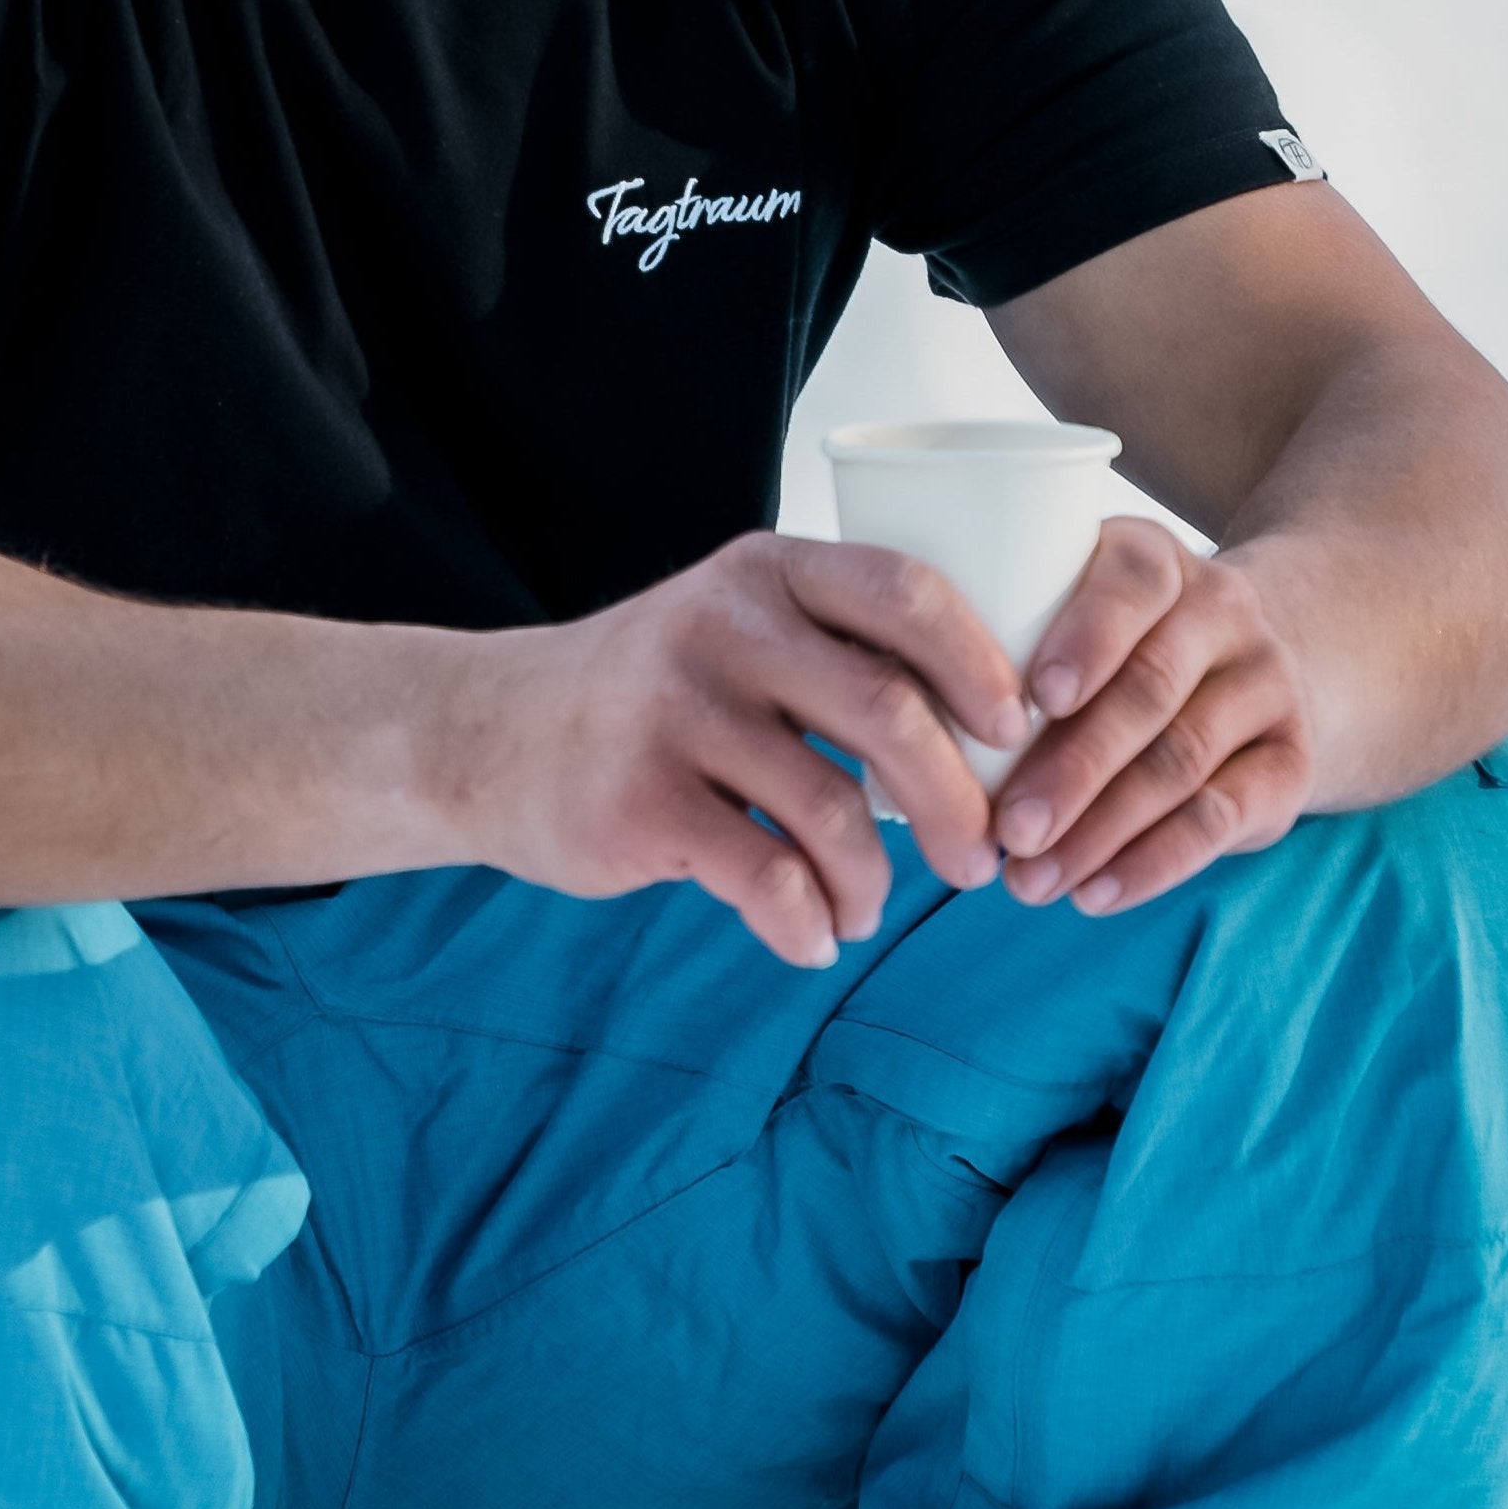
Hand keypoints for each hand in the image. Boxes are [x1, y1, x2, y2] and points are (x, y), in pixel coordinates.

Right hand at [463, 535, 1028, 968]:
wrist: (488, 734)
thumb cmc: (653, 692)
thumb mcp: (733, 624)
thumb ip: (835, 646)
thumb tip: (997, 729)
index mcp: (765, 572)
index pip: (904, 591)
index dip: (981, 663)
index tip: (1019, 730)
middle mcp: (722, 628)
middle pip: (888, 712)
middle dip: (958, 803)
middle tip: (981, 859)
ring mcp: (674, 714)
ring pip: (833, 812)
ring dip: (877, 883)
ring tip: (868, 908)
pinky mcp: (640, 803)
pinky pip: (766, 880)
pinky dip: (809, 924)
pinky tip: (813, 937)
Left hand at [989, 520, 1319, 915]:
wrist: (1246, 669)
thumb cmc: (1109, 648)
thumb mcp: (1070, 613)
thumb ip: (1006, 643)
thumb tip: (905, 730)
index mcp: (1154, 559)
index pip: (1132, 584)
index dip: (1087, 638)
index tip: (1035, 697)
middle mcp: (1222, 611)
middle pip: (1150, 690)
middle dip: (1074, 768)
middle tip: (1009, 830)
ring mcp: (1266, 685)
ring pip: (1181, 761)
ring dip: (1100, 831)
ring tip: (1031, 880)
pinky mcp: (1289, 760)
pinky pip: (1222, 818)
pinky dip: (1153, 863)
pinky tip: (1095, 894)